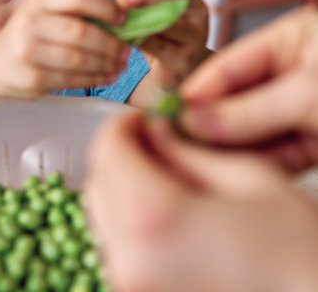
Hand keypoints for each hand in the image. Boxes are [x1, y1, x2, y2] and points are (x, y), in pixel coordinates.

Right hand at [0, 0, 129, 97]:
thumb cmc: (27, 41)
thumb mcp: (43, 18)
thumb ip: (73, 16)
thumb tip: (120, 24)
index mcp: (38, 3)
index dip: (105, 7)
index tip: (123, 19)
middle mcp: (30, 23)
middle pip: (81, 31)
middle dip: (110, 43)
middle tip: (127, 51)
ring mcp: (28, 51)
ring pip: (78, 58)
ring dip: (105, 64)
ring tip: (120, 66)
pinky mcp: (31, 77)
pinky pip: (71, 79)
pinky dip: (94, 79)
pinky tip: (106, 77)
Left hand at [85, 112, 317, 291]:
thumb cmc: (298, 251)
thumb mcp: (248, 179)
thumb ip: (186, 151)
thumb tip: (153, 133)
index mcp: (154, 217)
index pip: (108, 151)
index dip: (122, 125)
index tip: (141, 120)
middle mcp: (129, 258)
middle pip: (98, 186)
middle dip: (120, 157)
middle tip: (153, 146)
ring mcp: (129, 285)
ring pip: (104, 219)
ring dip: (124, 191)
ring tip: (166, 183)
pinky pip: (119, 249)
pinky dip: (132, 225)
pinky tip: (169, 219)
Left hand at [116, 0, 209, 86]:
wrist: (178, 70)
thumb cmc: (165, 37)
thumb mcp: (154, 12)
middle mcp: (197, 14)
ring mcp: (194, 38)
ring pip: (169, 22)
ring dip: (142, 18)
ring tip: (122, 19)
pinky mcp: (182, 59)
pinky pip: (159, 46)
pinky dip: (140, 39)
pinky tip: (126, 37)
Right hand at [180, 6, 317, 171]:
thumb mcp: (311, 93)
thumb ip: (251, 111)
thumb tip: (196, 121)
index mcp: (293, 40)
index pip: (228, 66)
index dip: (197, 91)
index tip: (170, 114)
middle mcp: (294, 73)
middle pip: (237, 101)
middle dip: (211, 125)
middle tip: (178, 145)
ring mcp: (304, 109)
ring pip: (254, 132)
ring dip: (231, 149)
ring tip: (202, 164)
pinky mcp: (316, 141)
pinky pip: (278, 155)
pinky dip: (260, 166)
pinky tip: (236, 174)